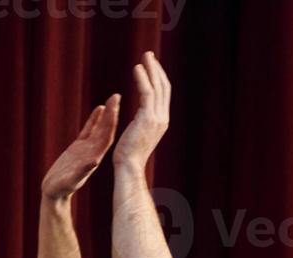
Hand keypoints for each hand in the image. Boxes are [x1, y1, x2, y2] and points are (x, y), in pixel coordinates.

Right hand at [41, 95, 119, 200]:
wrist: (54, 193)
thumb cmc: (60, 189)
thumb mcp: (70, 180)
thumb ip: (81, 171)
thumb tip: (93, 161)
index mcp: (94, 158)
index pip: (106, 136)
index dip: (111, 121)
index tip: (115, 106)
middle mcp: (93, 151)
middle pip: (105, 129)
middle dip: (112, 113)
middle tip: (117, 96)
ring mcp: (86, 148)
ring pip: (99, 128)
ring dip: (107, 114)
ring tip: (114, 98)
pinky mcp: (78, 147)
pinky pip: (88, 130)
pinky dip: (94, 119)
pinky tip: (100, 108)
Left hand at [114, 52, 170, 171]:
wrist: (128, 167)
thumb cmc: (128, 156)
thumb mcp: (139, 136)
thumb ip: (143, 124)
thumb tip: (141, 118)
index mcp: (162, 121)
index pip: (163, 94)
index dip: (158, 78)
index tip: (151, 66)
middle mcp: (163, 117)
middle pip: (164, 87)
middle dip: (157, 69)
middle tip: (149, 54)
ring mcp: (157, 117)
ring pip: (157, 86)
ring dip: (151, 69)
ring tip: (144, 56)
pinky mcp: (147, 117)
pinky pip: (146, 92)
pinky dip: (142, 78)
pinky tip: (136, 68)